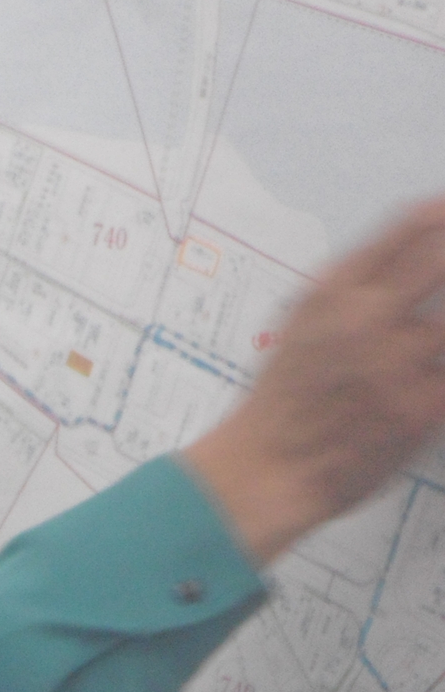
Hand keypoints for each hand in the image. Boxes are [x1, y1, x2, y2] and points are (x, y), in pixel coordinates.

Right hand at [184, 198, 444, 562]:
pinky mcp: (423, 407)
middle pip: (440, 266)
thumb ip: (358, 281)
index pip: (414, 229)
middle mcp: (366, 317)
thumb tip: (421, 229)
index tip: (444, 222)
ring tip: (409, 355)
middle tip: (429, 302)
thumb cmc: (282, 398)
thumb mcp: (302, 320)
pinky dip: (435, 376)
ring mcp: (398, 362)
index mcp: (333, 290)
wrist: (265, 470)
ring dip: (434, 339)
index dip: (437, 223)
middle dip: (444, 267)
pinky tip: (417, 384)